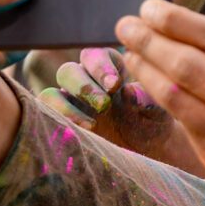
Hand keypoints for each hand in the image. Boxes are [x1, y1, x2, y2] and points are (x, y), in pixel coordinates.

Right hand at [41, 47, 202, 172]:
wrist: (146, 150)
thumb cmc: (152, 122)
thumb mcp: (158, 111)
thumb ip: (147, 99)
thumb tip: (129, 92)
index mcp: (110, 68)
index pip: (95, 55)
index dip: (101, 67)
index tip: (115, 85)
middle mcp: (85, 81)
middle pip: (69, 72)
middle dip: (84, 87)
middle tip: (104, 105)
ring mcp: (70, 102)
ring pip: (52, 94)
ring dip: (66, 107)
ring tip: (92, 125)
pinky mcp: (61, 122)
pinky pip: (46, 117)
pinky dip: (56, 123)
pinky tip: (79, 134)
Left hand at [112, 0, 204, 205]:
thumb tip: (182, 31)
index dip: (177, 22)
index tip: (149, 8)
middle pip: (190, 69)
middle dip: (150, 42)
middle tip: (126, 26)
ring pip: (178, 99)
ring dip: (146, 71)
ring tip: (132, 52)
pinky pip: (186, 125)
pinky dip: (166, 99)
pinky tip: (154, 83)